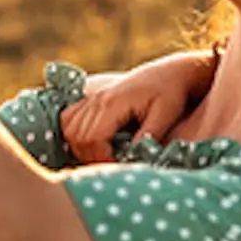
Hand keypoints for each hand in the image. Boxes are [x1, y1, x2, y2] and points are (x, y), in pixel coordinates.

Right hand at [60, 71, 186, 164]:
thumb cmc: (171, 92)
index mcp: (114, 102)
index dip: (101, 159)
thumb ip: (148, 137)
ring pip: (69, 129)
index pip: (93, 139)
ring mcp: (94, 97)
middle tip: (112, 168)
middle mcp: (99, 99)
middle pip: (77, 137)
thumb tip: (132, 159)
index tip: (118, 169)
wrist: (170, 72)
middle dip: (91, 158)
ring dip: (81, 149)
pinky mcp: (93, 98)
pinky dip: (74, 135)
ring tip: (104, 158)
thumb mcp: (165, 115)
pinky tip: (92, 145)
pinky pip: (69, 118)